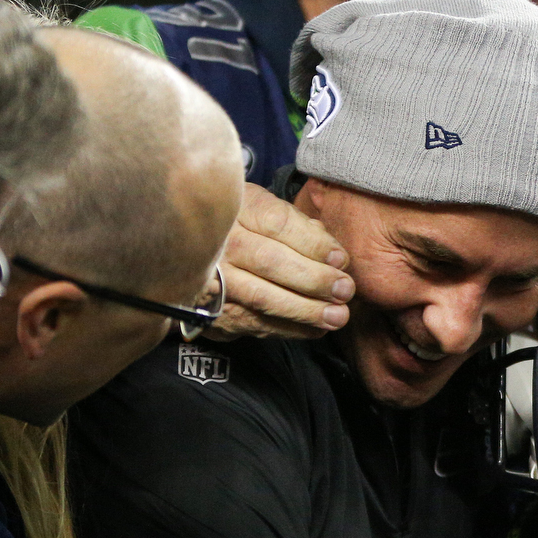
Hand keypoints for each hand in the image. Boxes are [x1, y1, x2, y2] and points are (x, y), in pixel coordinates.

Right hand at [210, 184, 353, 339]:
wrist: (193, 258)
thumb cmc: (247, 232)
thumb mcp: (268, 212)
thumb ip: (301, 227)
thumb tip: (335, 255)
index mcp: (237, 208)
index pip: (277, 222)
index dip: (313, 243)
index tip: (340, 258)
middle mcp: (218, 241)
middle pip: (270, 260)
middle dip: (314, 278)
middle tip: (344, 289)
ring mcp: (211, 278)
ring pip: (262, 296)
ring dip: (305, 310)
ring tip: (337, 316)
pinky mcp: (213, 311)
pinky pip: (256, 323)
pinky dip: (291, 328)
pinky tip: (317, 328)